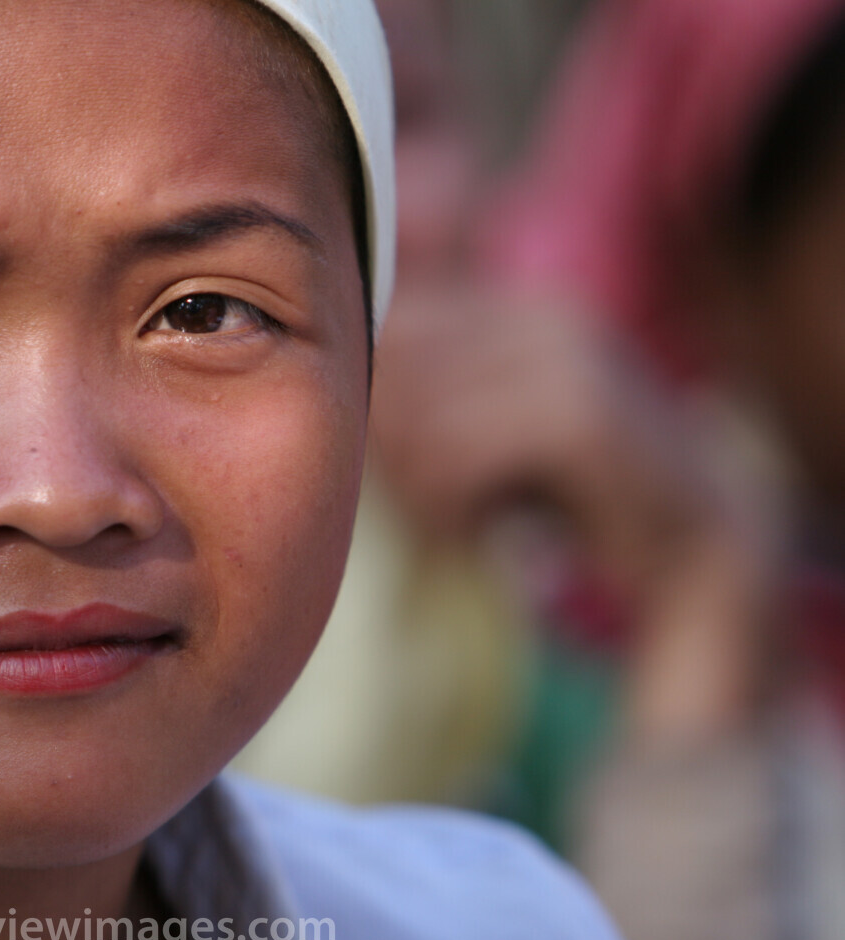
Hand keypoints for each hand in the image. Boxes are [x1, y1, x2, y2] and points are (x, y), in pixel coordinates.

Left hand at [370, 282, 783, 742]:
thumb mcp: (482, 434)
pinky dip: (450, 509)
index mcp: (504, 308)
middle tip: (429, 502)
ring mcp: (562, 356)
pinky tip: (480, 530)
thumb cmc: (565, 494)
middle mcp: (531, 314)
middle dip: (390, 449)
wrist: (694, 542)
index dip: (371, 405)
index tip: (397, 466)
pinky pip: (455, 459)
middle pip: (388, 370)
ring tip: (455, 518)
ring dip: (419, 490)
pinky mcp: (579, 414)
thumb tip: (335, 397)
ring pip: (415, 420)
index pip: (384, 329)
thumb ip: (417, 403)